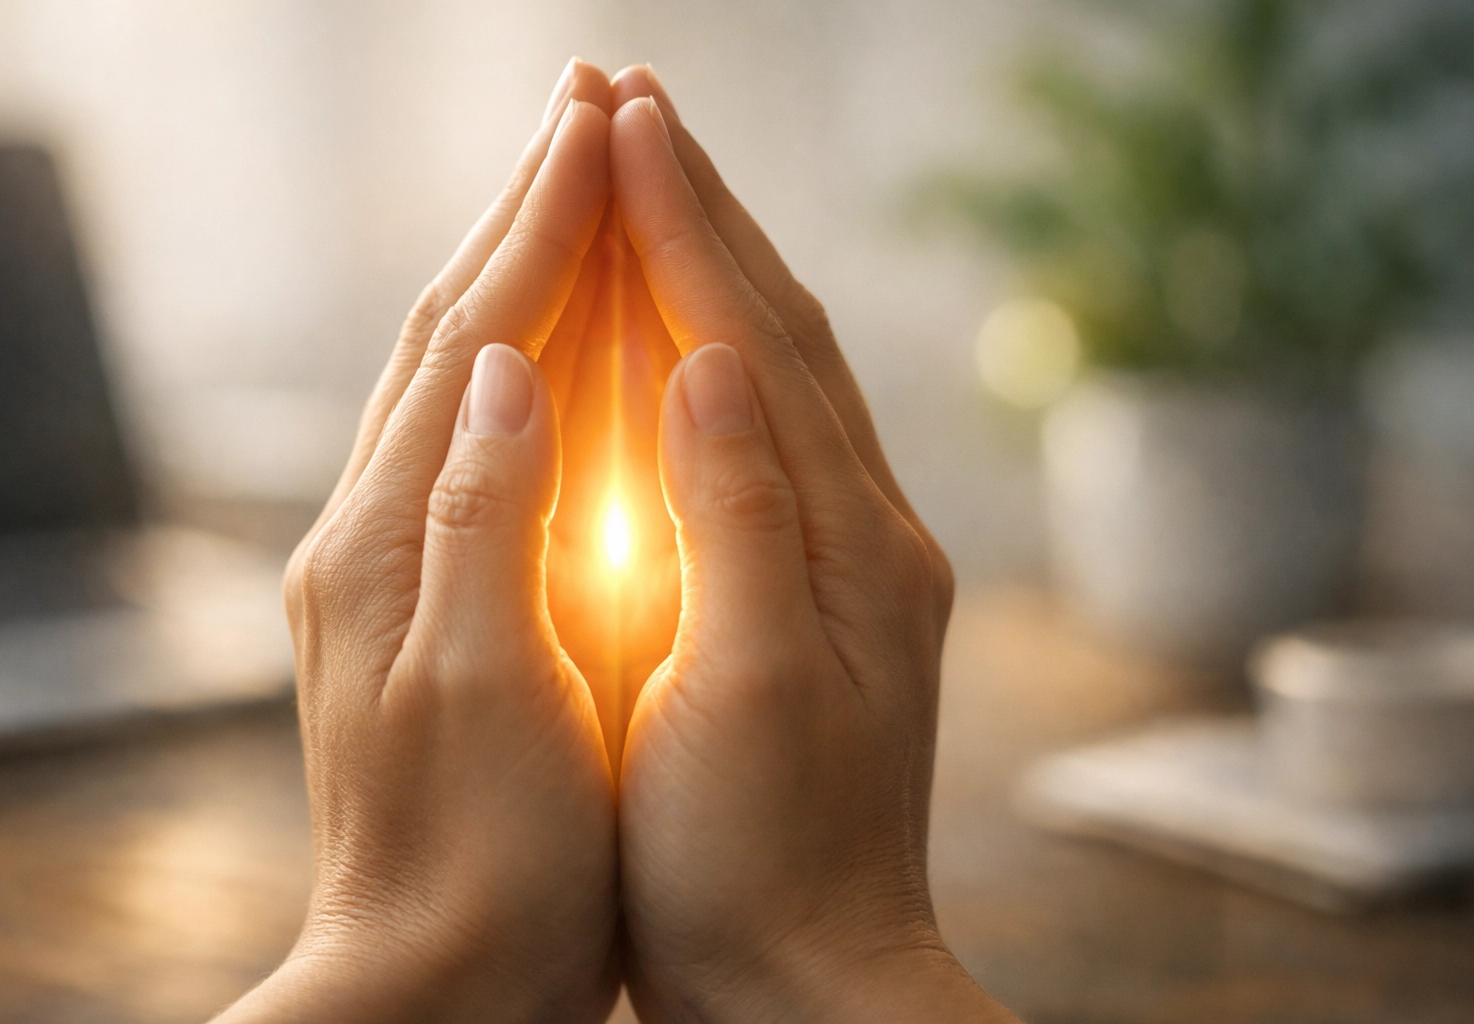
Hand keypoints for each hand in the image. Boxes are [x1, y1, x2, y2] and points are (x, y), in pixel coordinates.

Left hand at [213, 61, 620, 1023]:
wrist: (432, 983)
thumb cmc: (483, 864)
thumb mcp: (485, 692)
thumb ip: (488, 521)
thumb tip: (514, 369)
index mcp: (390, 543)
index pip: (476, 341)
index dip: (545, 229)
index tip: (604, 125)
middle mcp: (375, 533)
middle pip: (453, 334)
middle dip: (523, 214)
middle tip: (587, 109)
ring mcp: (396, 563)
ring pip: (460, 380)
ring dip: (516, 271)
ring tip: (572, 186)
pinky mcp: (427, 599)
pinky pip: (473, 446)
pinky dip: (522, 364)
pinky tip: (558, 341)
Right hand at [607, 69, 1017, 1021]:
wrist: (805, 981)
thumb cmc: (760, 864)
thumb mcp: (750, 691)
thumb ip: (736, 519)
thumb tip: (702, 358)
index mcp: (846, 541)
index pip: (752, 342)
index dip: (682, 227)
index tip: (621, 118)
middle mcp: (859, 528)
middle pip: (777, 328)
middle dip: (703, 211)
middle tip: (633, 102)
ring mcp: (839, 557)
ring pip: (772, 373)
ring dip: (712, 265)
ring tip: (655, 178)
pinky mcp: (807, 594)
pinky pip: (758, 440)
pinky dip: (710, 357)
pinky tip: (672, 330)